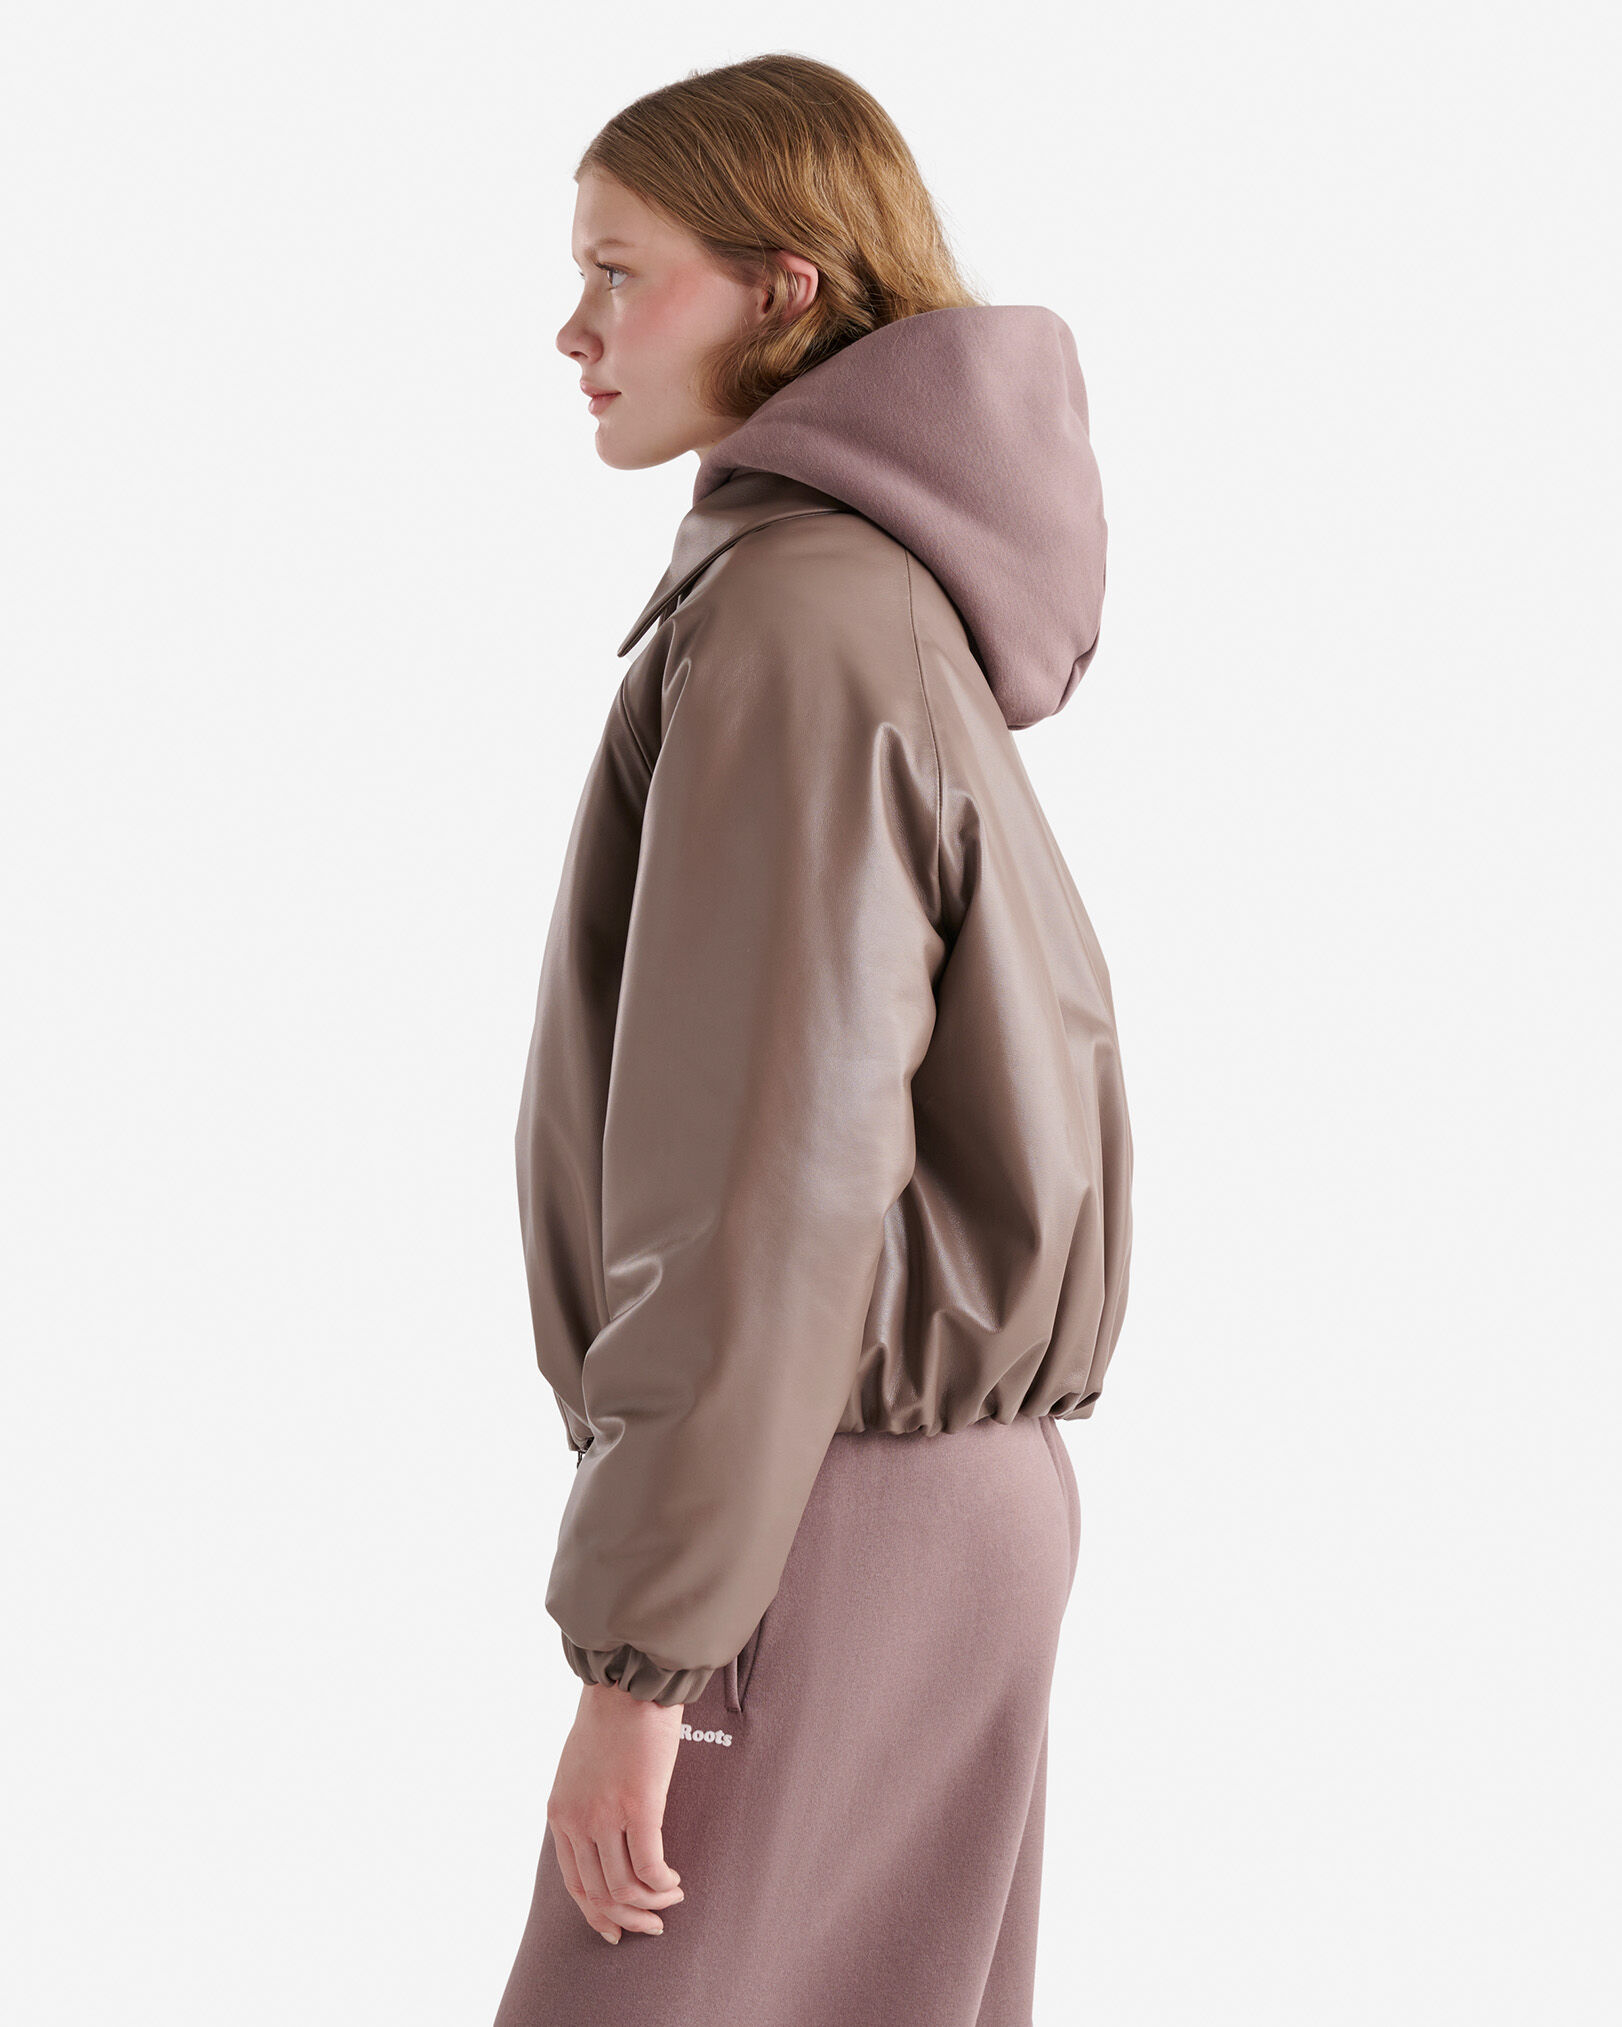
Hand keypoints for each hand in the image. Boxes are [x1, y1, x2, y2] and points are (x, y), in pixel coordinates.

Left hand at [547, 1681, 687, 1942]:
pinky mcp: (639, 1805)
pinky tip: (675, 1880)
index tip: (617, 1930)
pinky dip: (664, 1883)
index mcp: (560, 1813)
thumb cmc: (611, 1717)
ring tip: (672, 1897)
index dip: (597, 1914)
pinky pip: (651, 1865)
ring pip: (626, 1887)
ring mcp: (606, 1815)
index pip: (574, 1883)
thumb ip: (584, 1804)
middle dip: (629, 1918)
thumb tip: (605, 1839)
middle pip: (600, 1893)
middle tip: (654, 1924)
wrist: (627, 1682)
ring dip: (652, 1902)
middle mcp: (578, 1820)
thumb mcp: (578, 1768)